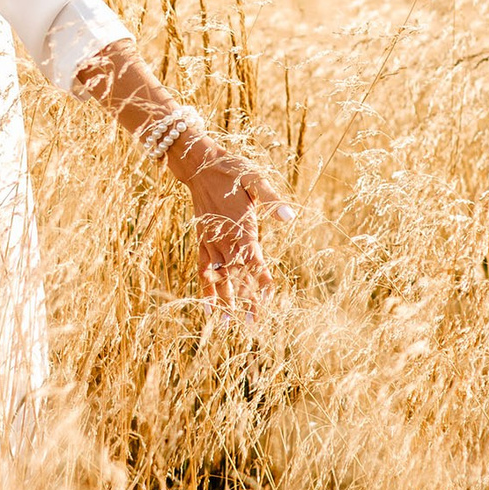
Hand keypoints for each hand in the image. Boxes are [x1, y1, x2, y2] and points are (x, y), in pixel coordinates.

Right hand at [177, 141, 292, 310]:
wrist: (199, 164)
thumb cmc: (231, 171)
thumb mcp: (254, 179)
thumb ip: (271, 198)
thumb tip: (289, 216)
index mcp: (241, 227)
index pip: (253, 261)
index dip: (261, 281)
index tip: (268, 300)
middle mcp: (225, 239)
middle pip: (237, 275)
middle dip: (245, 300)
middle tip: (252, 324)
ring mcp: (211, 242)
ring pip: (218, 277)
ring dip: (223, 300)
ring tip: (226, 324)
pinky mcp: (202, 241)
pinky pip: (202, 269)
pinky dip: (204, 288)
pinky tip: (207, 306)